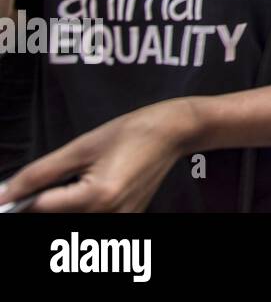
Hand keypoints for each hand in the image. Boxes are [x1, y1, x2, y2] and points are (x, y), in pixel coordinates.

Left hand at [0, 99, 193, 211]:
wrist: (172, 132)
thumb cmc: (132, 132)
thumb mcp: (81, 146)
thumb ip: (40, 173)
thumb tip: (7, 192)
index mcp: (98, 196)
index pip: (40, 208)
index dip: (20, 199)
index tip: (11, 193)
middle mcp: (111, 215)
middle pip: (55, 218)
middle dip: (43, 202)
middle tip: (52, 180)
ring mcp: (122, 221)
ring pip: (72, 221)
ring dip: (62, 206)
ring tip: (78, 180)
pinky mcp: (127, 220)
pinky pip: (91, 219)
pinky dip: (80, 208)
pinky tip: (89, 188)